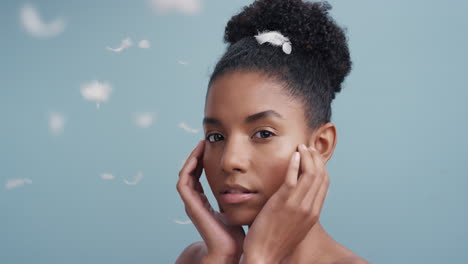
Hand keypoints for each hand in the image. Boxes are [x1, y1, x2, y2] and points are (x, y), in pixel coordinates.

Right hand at [176, 140, 245, 261]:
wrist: (232, 251)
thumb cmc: (239, 234)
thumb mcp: (239, 209)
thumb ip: (239, 196)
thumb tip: (252, 181)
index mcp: (205, 203)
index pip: (199, 177)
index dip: (203, 161)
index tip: (212, 147)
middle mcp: (196, 202)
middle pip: (190, 173)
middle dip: (196, 157)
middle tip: (205, 141)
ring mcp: (192, 204)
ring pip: (185, 175)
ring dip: (191, 159)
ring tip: (201, 144)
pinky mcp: (191, 206)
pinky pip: (183, 183)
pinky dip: (188, 169)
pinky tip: (199, 157)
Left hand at [242, 144, 329, 262]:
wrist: (264, 255)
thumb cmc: (275, 241)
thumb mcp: (294, 225)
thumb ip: (298, 210)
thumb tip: (297, 197)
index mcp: (313, 213)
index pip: (325, 183)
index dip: (321, 166)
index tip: (314, 157)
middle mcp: (309, 208)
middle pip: (320, 176)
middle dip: (315, 158)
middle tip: (308, 147)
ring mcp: (297, 205)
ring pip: (310, 173)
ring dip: (307, 156)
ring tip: (301, 147)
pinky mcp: (282, 202)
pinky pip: (293, 177)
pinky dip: (295, 163)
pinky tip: (293, 154)